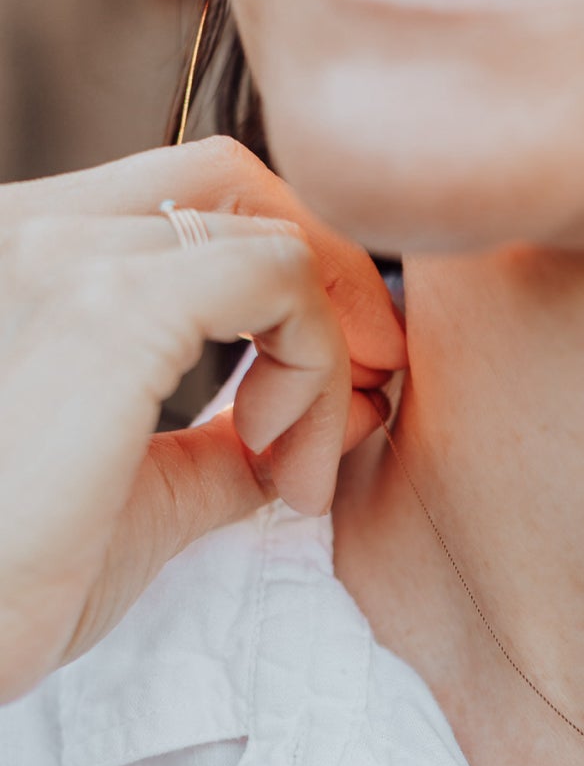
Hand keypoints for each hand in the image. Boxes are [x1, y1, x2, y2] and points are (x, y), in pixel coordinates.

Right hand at [0, 136, 406, 704]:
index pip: (194, 198)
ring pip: (274, 238)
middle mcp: (33, 226)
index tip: (339, 388)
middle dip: (333, 281)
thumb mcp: (148, 491)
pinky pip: (280, 279)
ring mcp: (64, 253)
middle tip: (367, 391)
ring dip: (327, 355)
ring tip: (296, 467)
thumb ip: (235, 441)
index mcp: (29, 256)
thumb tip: (346, 412)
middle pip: (238, 183)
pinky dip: (315, 365)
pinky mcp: (110, 306)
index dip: (295, 271)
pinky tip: (275, 457)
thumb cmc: (22, 581)